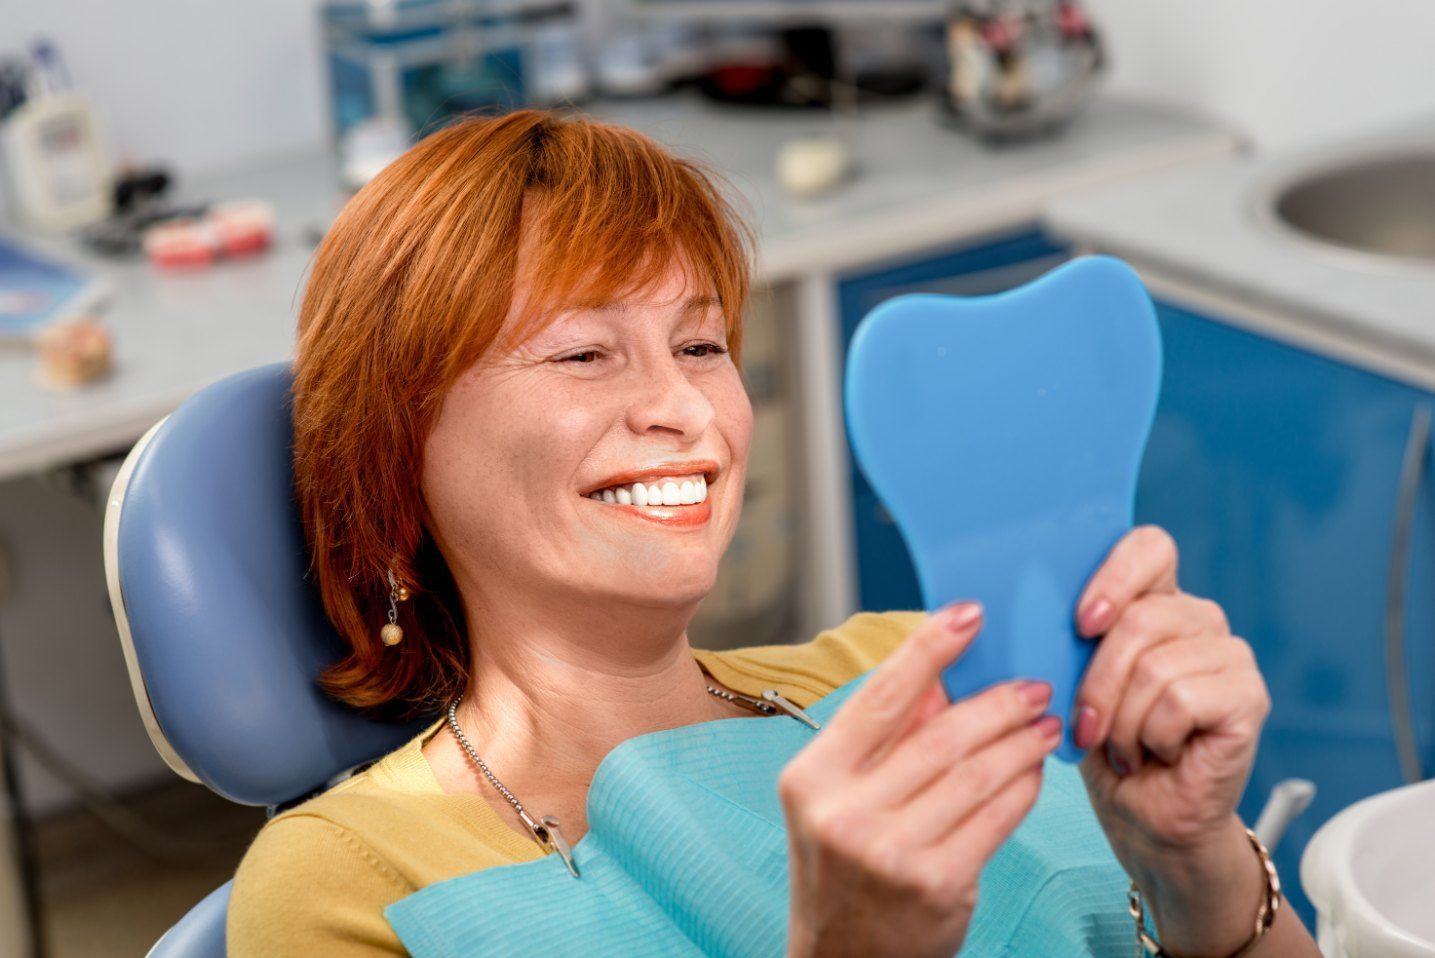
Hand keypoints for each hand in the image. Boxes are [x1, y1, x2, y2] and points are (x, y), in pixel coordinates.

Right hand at [779, 603, 1061, 957]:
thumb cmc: (846, 871)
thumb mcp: (840, 799)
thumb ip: (884, 740)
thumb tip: (942, 676)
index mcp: (811, 777)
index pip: (879, 697)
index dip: (929, 649)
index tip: (968, 613)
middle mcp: (844, 813)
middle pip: (940, 735)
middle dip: (996, 702)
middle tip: (1033, 684)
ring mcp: (890, 852)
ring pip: (976, 774)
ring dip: (1020, 742)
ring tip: (1045, 723)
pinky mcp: (937, 885)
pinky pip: (996, 817)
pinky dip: (1023, 787)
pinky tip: (1035, 772)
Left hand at [1072, 525, 1275, 954]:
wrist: (1143, 818)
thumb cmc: (1103, 746)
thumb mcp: (1072, 681)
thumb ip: (1067, 637)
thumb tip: (1025, 604)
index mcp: (1155, 601)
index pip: (1149, 547)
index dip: (1114, 576)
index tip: (1080, 624)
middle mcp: (1199, 619)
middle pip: (1141, 617)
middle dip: (1098, 682)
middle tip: (1089, 726)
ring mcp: (1230, 656)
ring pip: (1156, 665)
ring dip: (1123, 720)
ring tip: (1126, 746)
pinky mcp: (1248, 697)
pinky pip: (1182, 699)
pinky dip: (1154, 736)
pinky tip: (1160, 754)